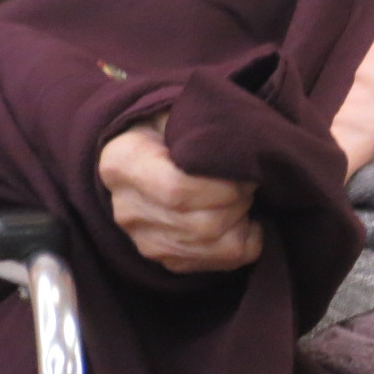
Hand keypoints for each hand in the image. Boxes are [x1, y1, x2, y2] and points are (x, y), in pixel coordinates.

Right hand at [98, 114, 262, 272]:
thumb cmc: (171, 125)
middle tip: (250, 179)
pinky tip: (243, 219)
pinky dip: (242, 243)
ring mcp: (143, 240)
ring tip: (244, 195)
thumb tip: (241, 138)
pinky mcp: (164, 259)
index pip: (179, 191)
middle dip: (239, 202)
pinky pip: (214, 264)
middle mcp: (127, 209)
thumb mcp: (179, 109)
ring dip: (241, 221)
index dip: (223, 186)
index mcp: (123, 163)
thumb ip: (204, 122)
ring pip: (209, 247)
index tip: (244, 168)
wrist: (142, 148)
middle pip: (200, 224)